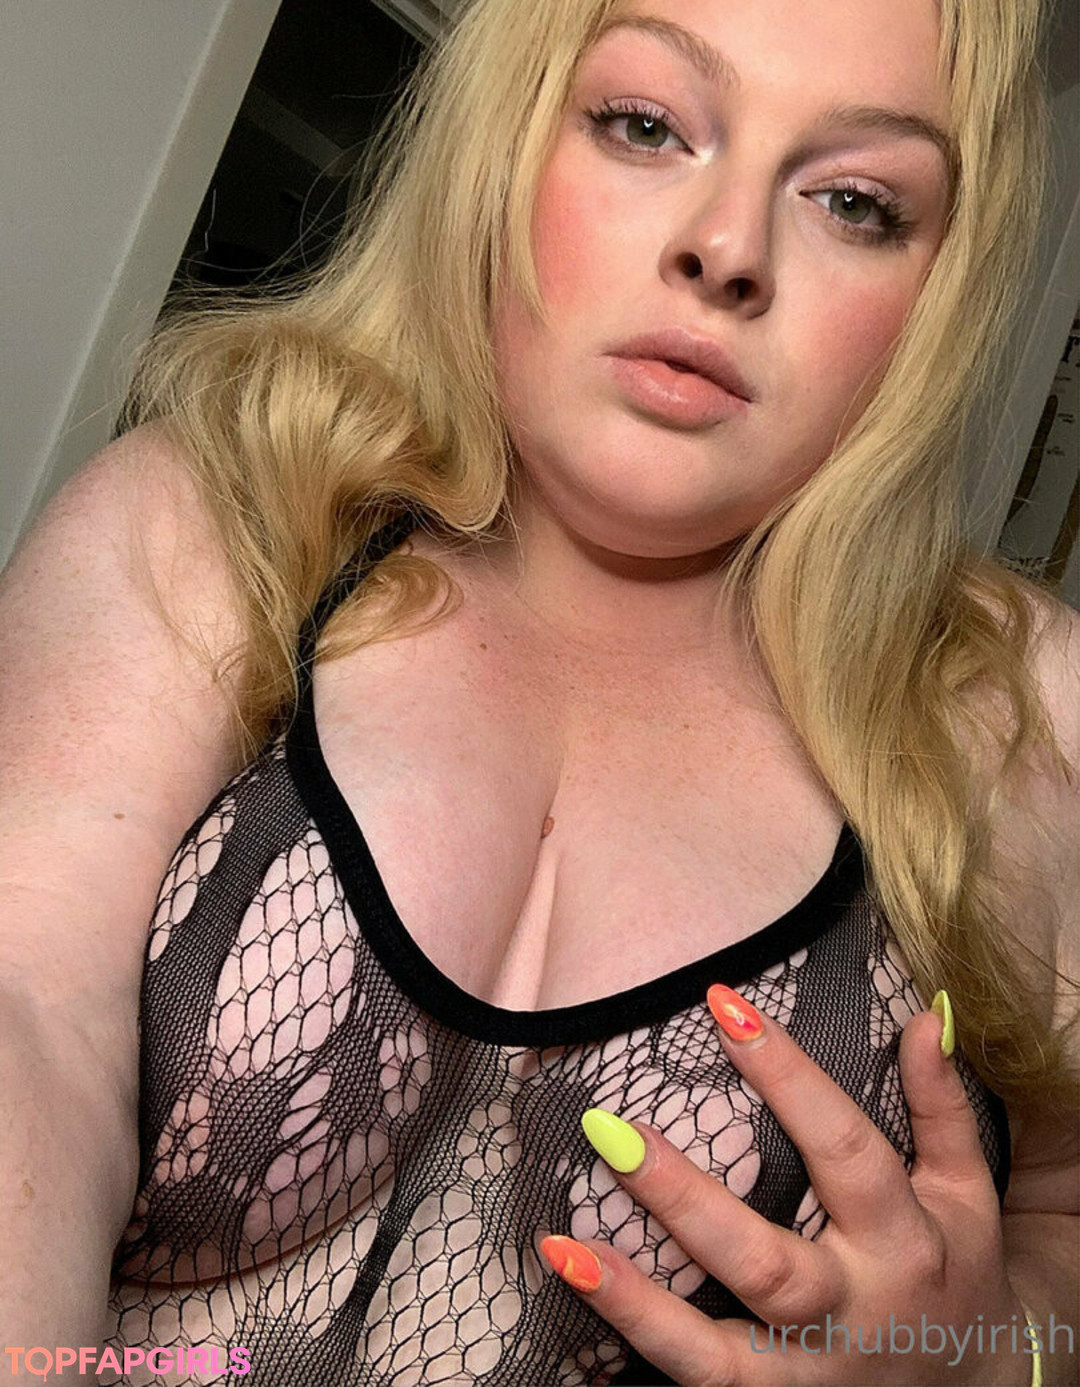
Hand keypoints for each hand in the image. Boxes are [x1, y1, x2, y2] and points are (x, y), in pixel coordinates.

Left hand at [540, 986, 1035, 1385]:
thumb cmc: (953, 1268)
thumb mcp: (967, 1190)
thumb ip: (942, 1104)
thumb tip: (930, 1013)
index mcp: (903, 1239)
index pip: (843, 1148)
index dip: (787, 1075)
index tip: (723, 1004)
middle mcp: (854, 1311)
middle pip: (767, 1265)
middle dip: (686, 1201)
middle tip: (613, 1129)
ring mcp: (808, 1373)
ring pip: (717, 1354)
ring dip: (636, 1302)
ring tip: (563, 1244)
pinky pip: (699, 1383)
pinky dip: (637, 1338)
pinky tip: (577, 1281)